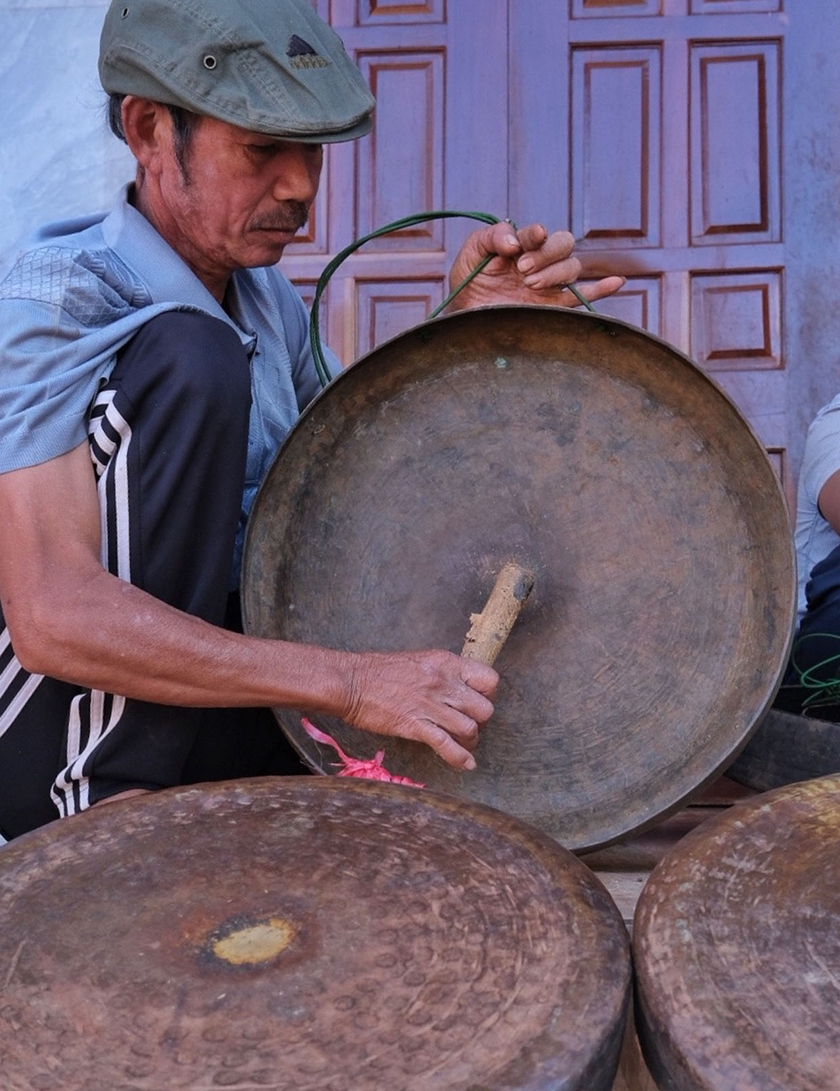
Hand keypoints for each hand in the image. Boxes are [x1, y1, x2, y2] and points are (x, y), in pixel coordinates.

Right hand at [339, 649, 497, 770]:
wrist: (351, 681)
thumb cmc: (379, 670)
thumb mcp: (419, 661)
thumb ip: (442, 673)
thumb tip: (456, 688)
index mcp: (445, 663)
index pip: (489, 679)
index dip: (488, 695)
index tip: (477, 702)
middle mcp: (443, 683)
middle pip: (484, 709)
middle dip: (480, 722)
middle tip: (468, 725)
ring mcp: (430, 705)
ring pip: (470, 730)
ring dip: (469, 742)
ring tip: (461, 744)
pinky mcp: (416, 726)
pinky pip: (447, 746)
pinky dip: (459, 759)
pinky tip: (464, 765)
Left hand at [446, 222, 624, 310]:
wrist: (468, 320)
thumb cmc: (468, 284)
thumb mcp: (471, 254)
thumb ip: (490, 237)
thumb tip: (514, 241)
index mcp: (521, 246)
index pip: (540, 233)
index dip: (535, 235)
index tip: (518, 249)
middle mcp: (539, 262)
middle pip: (563, 244)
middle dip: (547, 254)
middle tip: (524, 271)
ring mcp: (549, 284)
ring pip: (572, 267)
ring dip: (556, 273)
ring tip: (532, 286)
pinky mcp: (553, 306)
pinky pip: (583, 296)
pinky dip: (601, 288)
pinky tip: (617, 282)